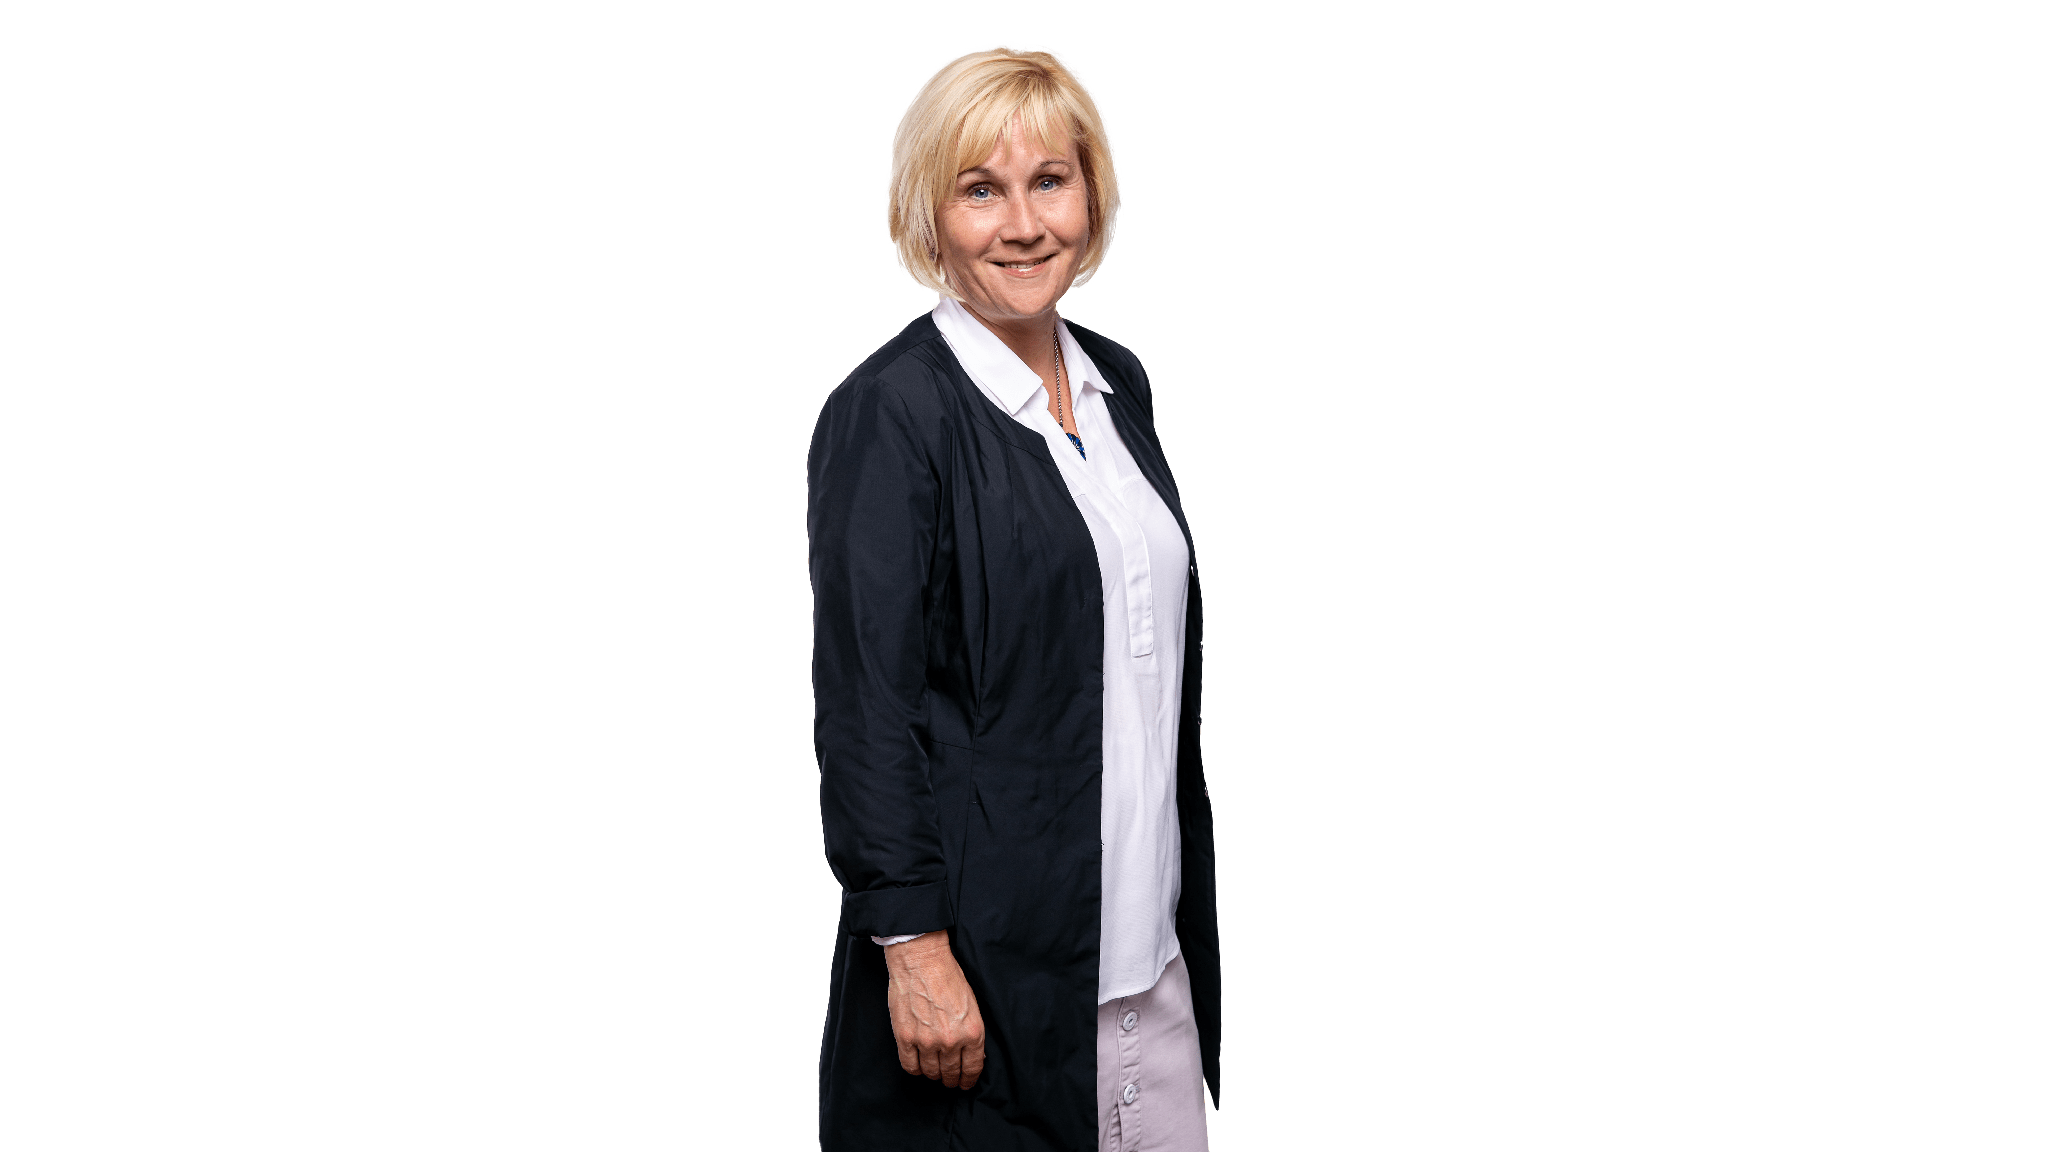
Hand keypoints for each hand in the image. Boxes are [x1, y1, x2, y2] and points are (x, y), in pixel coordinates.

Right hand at [882, 929, 985, 1089]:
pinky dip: (915, 1069)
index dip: (968, 1080)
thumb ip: (971, 1032)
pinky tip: (918, 1064)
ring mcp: (926, 1041)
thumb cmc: (948, 977)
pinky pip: (910, 1066)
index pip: (972, 1069)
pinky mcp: (905, 1038)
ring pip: (931, 1072)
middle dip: (950, 1079)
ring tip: (933, 1071)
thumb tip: (970, 1054)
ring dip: (933, 1074)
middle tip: (948, 1080)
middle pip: (950, 1073)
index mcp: (972, 1032)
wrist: (922, 961)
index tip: (964, 1083)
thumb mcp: (972, 1005)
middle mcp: (951, 1041)